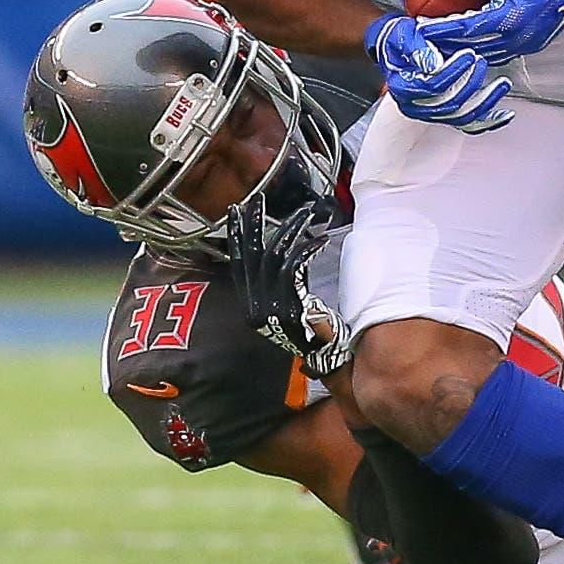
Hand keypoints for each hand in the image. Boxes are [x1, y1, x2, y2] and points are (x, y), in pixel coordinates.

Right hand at [227, 194, 351, 376]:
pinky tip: (318, 240)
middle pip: (252, 257)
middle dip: (254, 226)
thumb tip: (280, 256)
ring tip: (304, 214)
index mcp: (252, 307)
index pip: (238, 263)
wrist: (328, 362)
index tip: (235, 212)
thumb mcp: (286, 310)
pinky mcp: (292, 308)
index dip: (236, 237)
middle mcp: (256, 308)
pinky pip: (294, 270)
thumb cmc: (313, 336)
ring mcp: (273, 309)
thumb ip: (278, 288)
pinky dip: (306, 251)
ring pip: (275, 259)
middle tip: (257, 202)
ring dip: (290, 233)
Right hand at [365, 14, 513, 133]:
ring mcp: (432, 113)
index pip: (431, 86)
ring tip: (502, 84)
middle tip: (482, 62)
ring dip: (486, 101)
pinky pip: (470, 125)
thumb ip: (417, 47)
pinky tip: (505, 115)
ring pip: (462, 116)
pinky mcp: (447, 115)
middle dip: (470, 83)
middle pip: (449, 103)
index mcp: (403, 87)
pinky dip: (490, 121)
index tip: (468, 55)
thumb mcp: (404, 35)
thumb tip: (433, 64)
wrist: (399, 48)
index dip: (452, 71)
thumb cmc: (401, 40)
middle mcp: (416, 106)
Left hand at [416, 0, 563, 62]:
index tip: (421, 27)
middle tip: (425, 40)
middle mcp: (515, 35)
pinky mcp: (533, 44)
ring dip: (465, 51)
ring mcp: (525, 43)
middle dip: (447, 44)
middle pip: (472, 47)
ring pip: (487, 54)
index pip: (465, 28)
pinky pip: (502, 54)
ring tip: (444, 46)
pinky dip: (483, 51)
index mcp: (508, 16)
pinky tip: (473, 46)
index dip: (441, 29)